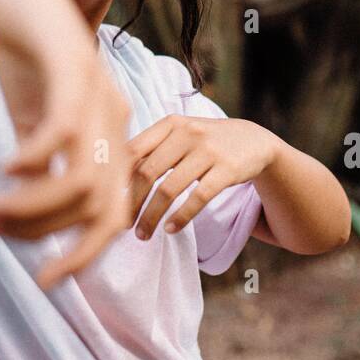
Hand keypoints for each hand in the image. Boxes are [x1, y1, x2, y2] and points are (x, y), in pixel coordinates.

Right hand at [0, 0, 132, 289]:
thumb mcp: (31, 114)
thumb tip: (27, 212)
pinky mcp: (70, 69)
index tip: (46, 280)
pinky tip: (3, 168)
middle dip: (54, 240)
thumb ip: (38, 160)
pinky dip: (32, 161)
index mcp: (110, 133)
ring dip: (34, 207)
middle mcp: (114, 119)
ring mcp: (97, 94)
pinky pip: (60, 133)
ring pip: (82, 180)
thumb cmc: (22, 48)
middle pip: (102, 207)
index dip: (84, 254)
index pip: (112, 212)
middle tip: (0, 239)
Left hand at [126, 114, 279, 240]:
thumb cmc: (205, 142)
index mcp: (170, 124)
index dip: (116, 177)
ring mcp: (208, 150)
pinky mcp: (227, 169)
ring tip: (143, 234)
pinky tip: (171, 229)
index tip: (106, 200)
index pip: (134, 150)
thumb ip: (151, 150)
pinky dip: (181, 217)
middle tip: (121, 225)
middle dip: (131, 202)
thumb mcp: (179, 135)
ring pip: (169, 189)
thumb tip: (111, 177)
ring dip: (152, 216)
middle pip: (147, 172)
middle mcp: (187, 133)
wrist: (253, 141)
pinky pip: (198, 198)